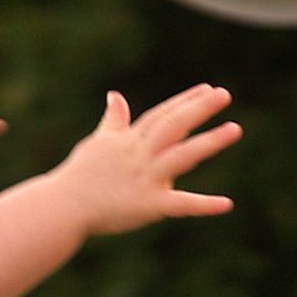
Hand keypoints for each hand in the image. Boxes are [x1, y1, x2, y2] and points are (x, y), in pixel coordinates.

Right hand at [54, 85, 239, 235]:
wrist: (62, 207)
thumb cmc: (78, 177)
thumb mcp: (97, 143)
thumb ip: (113, 121)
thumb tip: (115, 95)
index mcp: (130, 141)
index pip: (162, 115)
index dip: (185, 101)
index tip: (207, 89)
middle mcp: (141, 154)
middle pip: (174, 125)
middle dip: (199, 109)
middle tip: (224, 95)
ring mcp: (146, 178)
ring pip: (182, 155)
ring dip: (210, 142)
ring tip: (235, 129)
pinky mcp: (148, 205)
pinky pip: (180, 204)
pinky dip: (204, 205)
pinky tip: (227, 204)